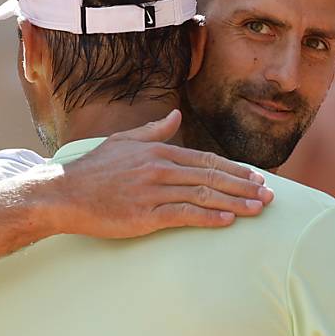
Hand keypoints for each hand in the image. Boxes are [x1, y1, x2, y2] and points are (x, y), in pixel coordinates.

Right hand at [43, 110, 273, 237]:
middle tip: (270, 195)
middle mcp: (160, 168)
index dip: (235, 169)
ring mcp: (153, 191)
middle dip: (245, 185)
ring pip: (204, 195)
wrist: (65, 194)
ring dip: (236, 202)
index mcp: (159, 151)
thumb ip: (154, 130)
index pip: (207, 160)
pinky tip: (229, 220)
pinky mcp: (145, 215)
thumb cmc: (93, 170)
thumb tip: (176, 115)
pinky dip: (209, 217)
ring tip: (258, 209)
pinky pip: (185, 215)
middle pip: (212, 177)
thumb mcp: (124, 141)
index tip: (257, 177)